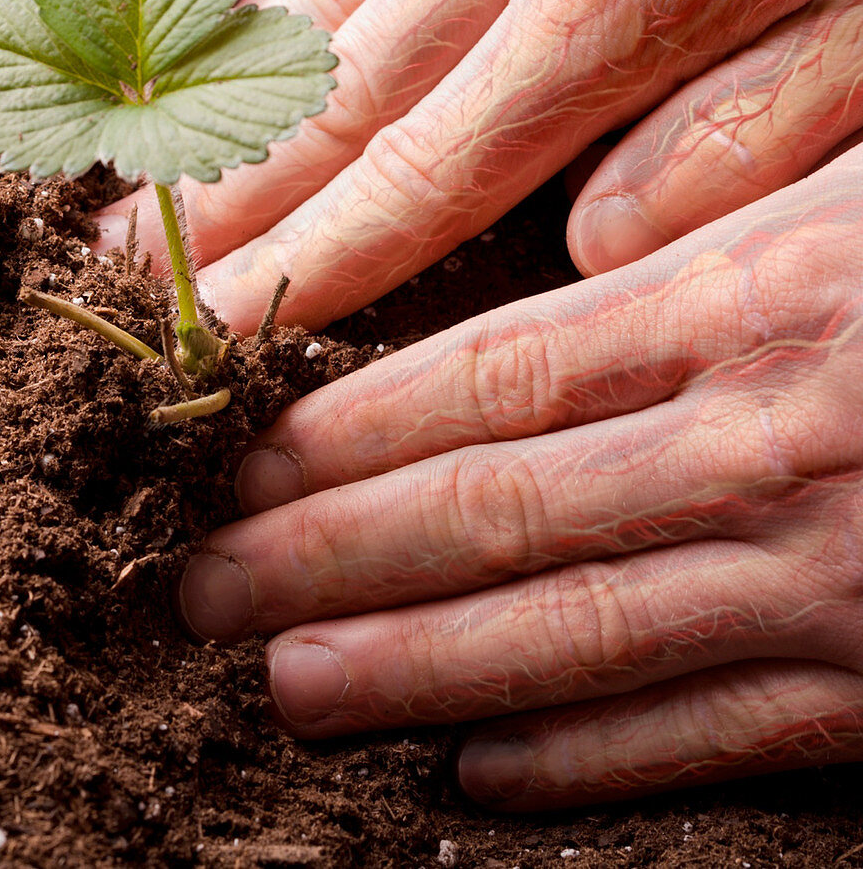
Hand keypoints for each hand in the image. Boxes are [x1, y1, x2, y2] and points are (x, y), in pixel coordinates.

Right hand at [96, 0, 862, 331]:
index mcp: (616, 2)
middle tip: (121, 268)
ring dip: (216, 102)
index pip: (418, 179)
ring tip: (135, 175)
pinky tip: (229, 39)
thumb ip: (744, 138)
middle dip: (221, 199)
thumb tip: (598, 242)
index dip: (307, 265)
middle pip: (330, 100)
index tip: (216, 329)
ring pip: (316, 1)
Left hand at [177, 151, 862, 808]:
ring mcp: (826, 584)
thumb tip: (582, 277)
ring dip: (412, 671)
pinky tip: (478, 779)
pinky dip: (583, 762)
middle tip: (205, 592)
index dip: (350, 430)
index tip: (246, 467)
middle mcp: (764, 447)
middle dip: (328, 559)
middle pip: (491, 511)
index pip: (490, 374)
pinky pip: (705, 735)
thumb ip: (721, 229)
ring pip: (568, 638)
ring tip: (289, 688)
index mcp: (752, 303)